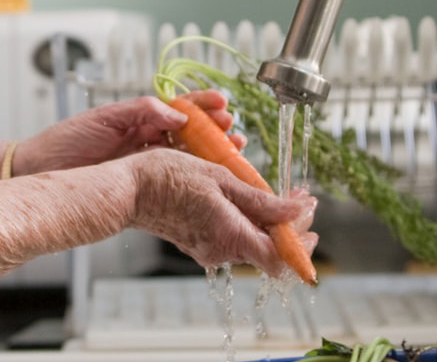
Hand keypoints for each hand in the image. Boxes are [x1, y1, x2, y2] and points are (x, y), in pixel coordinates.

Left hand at [15, 90, 243, 175]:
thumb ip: (141, 111)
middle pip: (191, 133)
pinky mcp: (141, 184)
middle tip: (233, 131)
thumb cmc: (65, 141)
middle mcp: (146, 139)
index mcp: (138, 118)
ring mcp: (145, 163)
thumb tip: (176, 113)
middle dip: (215, 130)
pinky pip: (173, 179)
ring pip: (187, 156)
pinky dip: (194, 177)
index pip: (178, 108)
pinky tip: (210, 178)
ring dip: (211, 153)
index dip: (202, 105)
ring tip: (232, 151)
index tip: (222, 104)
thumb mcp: (104, 118)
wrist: (41, 171)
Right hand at [123, 150, 317, 278]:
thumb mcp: (220, 179)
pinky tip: (245, 198)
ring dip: (268, 220)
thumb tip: (296, 211)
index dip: (301, 243)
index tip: (309, 215)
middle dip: (289, 226)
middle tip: (298, 199)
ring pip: (251, 241)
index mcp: (231, 236)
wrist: (127, 189)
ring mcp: (208, 249)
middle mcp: (221, 250)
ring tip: (273, 193)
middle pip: (268, 249)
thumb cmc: (167, 178)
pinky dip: (246, 220)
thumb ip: (261, 200)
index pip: (280, 259)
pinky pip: (232, 236)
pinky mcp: (198, 242)